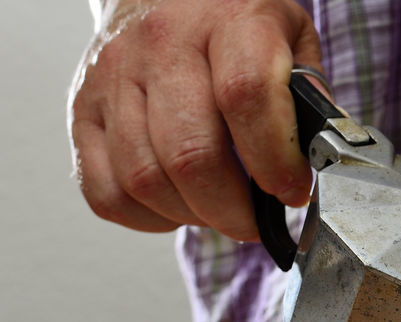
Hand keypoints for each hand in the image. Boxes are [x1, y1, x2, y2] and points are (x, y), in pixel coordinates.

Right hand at [69, 0, 321, 240]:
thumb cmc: (233, 27)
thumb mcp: (288, 38)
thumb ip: (308, 98)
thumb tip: (318, 161)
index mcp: (226, 20)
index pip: (246, 94)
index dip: (274, 160)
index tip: (292, 191)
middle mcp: (160, 45)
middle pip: (190, 154)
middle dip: (233, 210)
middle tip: (254, 221)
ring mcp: (112, 78)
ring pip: (146, 180)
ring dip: (192, 216)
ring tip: (218, 209)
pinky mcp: (81, 112)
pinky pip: (107, 193)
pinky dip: (147, 218)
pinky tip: (175, 204)